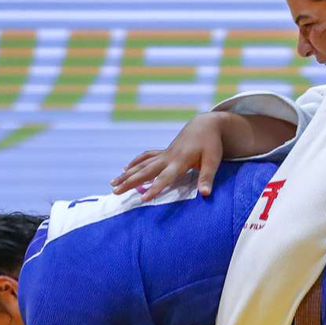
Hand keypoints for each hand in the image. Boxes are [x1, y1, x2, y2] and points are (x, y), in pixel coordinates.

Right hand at [111, 111, 230, 199]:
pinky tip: (124, 170)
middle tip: (115, 192)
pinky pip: (145, 158)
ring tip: (112, 184)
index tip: (143, 199)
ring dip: (127, 174)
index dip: (155, 188)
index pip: (165, 178)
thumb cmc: (211, 144)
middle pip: (146, 171)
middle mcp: (168, 158)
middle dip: (130, 182)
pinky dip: (134, 163)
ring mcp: (164, 155)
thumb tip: (205, 194)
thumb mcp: (213, 161)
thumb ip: (207, 177)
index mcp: (180, 161)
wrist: (205, 125)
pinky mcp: (163, 152)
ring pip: (142, 165)